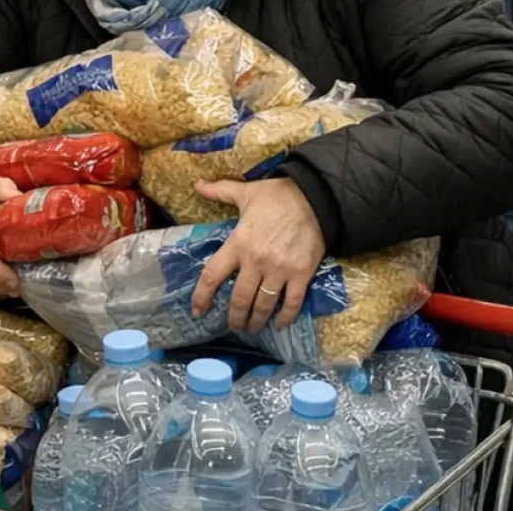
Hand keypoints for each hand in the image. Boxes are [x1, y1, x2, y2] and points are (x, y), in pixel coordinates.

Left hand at [190, 178, 326, 331]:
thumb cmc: (278, 195)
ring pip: (263, 305)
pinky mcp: (301, 274)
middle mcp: (256, 262)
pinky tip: (279, 324)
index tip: (198, 311)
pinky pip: (292, 303)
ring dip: (256, 321)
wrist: (315, 197)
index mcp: (238, 244)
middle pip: (239, 299)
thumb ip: (220, 191)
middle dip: (234, 317)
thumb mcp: (245, 192)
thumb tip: (197, 185)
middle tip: (233, 326)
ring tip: (252, 328)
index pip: (213, 276)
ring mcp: (280, 270)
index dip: (202, 296)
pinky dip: (284, 317)